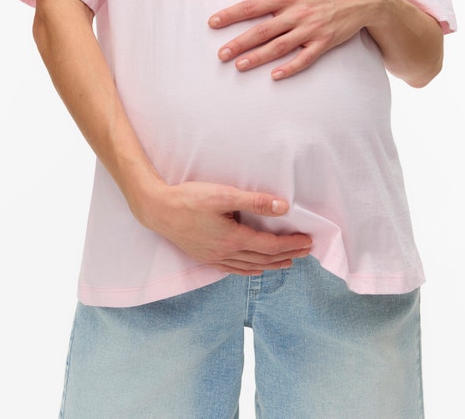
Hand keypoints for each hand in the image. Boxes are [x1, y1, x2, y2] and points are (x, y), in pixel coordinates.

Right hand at [137, 181, 312, 275]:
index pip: (270, 246)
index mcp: (233, 238)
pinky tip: (254, 269)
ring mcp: (214, 258)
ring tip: (288, 263)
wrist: (157, 209)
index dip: (291, 244)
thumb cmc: (189, 199)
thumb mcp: (224, 195)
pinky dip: (249, 270)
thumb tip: (282, 207)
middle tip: (305, 251)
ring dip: (271, 265)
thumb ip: (254, 202)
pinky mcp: (204, 257)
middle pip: (263, 258)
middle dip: (287, 255)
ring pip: (250, 266)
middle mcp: (225, 253)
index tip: (307, 241)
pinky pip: (233, 270)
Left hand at [208, 0, 378, 79]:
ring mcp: (311, 30)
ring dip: (258, 57)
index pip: (254, 6)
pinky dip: (290, 67)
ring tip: (239, 66)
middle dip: (240, 42)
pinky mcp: (324, 43)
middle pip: (263, 31)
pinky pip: (305, 58)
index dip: (232, 14)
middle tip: (221, 54)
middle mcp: (297, 14)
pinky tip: (275, 75)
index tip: (214, 23)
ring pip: (280, 47)